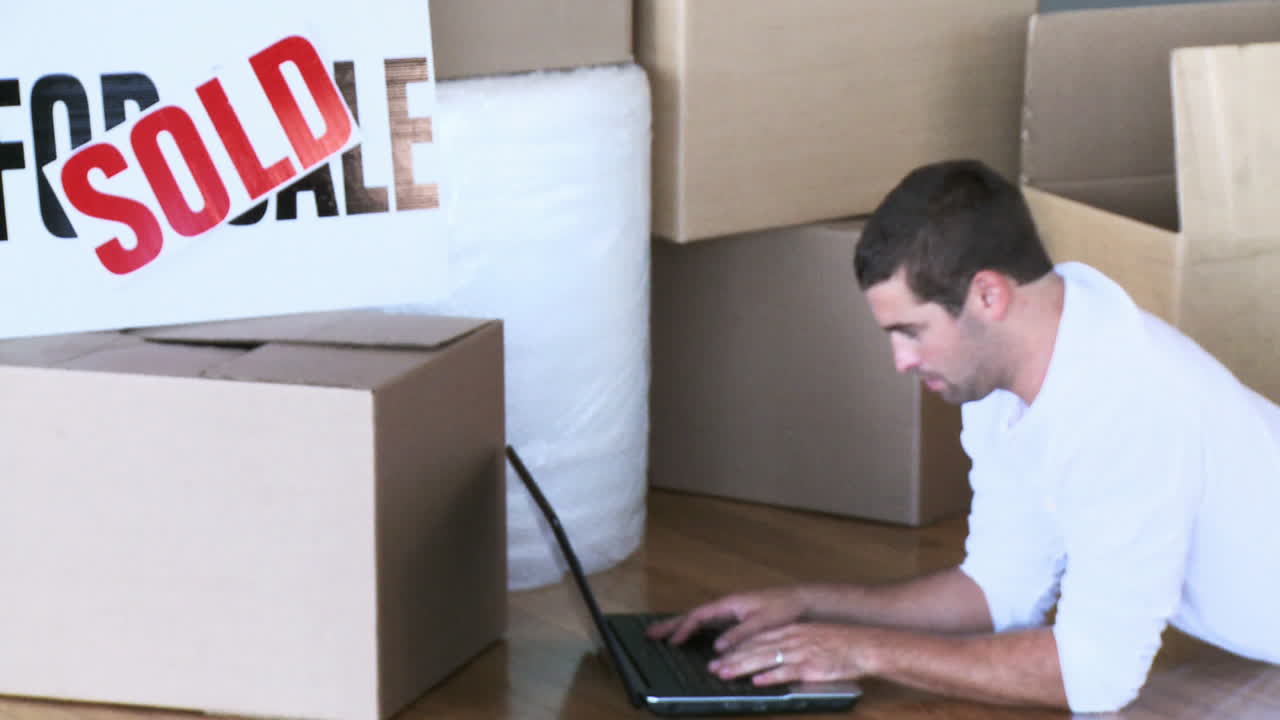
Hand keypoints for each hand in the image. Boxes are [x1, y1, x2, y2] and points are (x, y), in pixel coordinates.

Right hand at [645, 587, 811, 651]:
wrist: (798, 599)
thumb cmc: (782, 608)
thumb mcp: (762, 623)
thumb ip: (739, 634)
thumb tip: (717, 647)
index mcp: (729, 603)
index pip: (699, 616)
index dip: (684, 629)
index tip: (672, 642)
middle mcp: (725, 604)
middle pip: (692, 614)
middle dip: (670, 624)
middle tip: (650, 633)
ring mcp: (728, 609)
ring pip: (698, 617)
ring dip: (679, 625)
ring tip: (661, 633)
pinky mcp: (734, 615)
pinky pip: (707, 621)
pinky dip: (692, 627)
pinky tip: (688, 634)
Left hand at [708, 623, 882, 685]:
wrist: (864, 646)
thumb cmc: (839, 644)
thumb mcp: (810, 636)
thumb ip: (790, 643)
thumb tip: (770, 653)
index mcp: (791, 631)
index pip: (757, 638)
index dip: (736, 647)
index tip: (719, 655)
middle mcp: (792, 639)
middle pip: (755, 648)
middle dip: (732, 658)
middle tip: (712, 667)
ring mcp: (800, 653)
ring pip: (764, 659)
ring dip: (742, 667)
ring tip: (724, 673)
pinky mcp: (810, 667)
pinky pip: (786, 672)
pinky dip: (770, 677)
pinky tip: (756, 681)